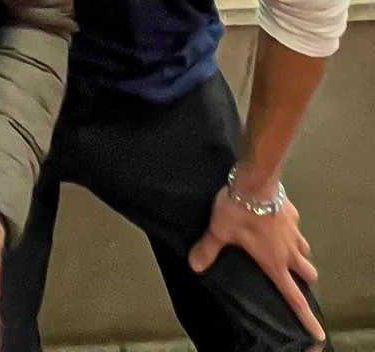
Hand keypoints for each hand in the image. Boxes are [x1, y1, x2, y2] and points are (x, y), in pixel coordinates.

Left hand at [189, 185, 322, 345]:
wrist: (255, 181)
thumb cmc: (239, 211)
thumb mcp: (220, 232)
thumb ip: (208, 249)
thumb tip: (194, 265)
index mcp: (274, 263)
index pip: (294, 297)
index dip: (306, 317)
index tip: (319, 334)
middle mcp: (289, 252)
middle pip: (308, 274)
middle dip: (304, 279)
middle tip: (294, 277)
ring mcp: (294, 232)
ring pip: (305, 251)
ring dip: (299, 255)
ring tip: (287, 251)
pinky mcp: (293, 214)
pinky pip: (297, 228)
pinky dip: (291, 230)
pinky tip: (279, 223)